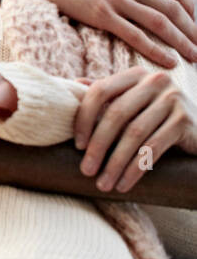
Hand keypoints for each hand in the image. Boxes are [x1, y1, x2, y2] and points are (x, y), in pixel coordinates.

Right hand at [28, 0, 196, 67]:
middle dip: (192, 29)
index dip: (189, 6)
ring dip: (181, 42)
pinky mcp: (101, 14)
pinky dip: (156, 50)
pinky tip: (168, 61)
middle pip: (173, 8)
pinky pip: (135, 35)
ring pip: (161, 23)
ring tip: (192, 56)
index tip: (194, 20)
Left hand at [73, 66, 196, 192]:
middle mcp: (155, 81)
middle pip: (116, 114)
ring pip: (134, 134)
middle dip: (98, 146)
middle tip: (86, 170)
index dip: (84, 118)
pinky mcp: (185, 121)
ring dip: (116, 163)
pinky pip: (154, 148)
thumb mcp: (133, 101)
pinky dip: (136, 168)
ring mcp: (173, 99)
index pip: (100, 91)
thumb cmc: (157, 116)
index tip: (77, 145)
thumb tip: (74, 84)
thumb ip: (109, 92)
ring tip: (104, 184)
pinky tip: (125, 184)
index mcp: (135, 74)